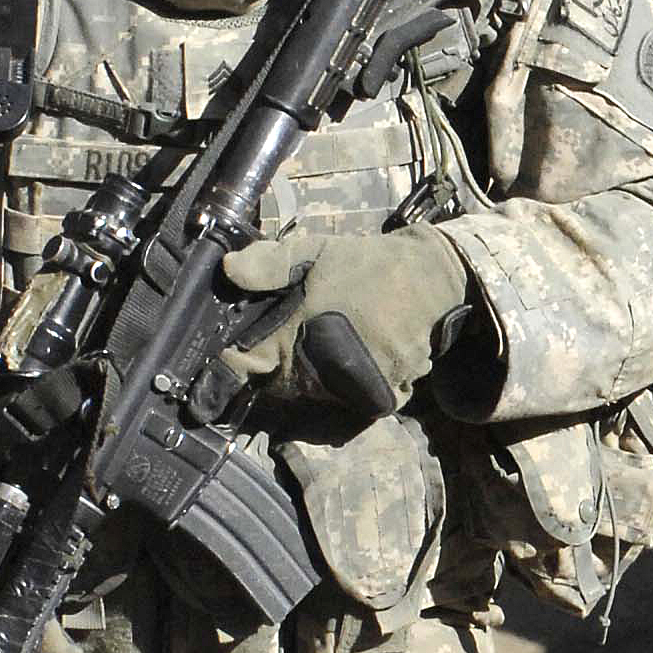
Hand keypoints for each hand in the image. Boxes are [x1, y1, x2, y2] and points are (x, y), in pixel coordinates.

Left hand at [219, 228, 472, 415]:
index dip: (228, 368)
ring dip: (307, 375)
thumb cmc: (368, 265)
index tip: (219, 369)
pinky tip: (350, 355)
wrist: (433, 280)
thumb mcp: (315, 251)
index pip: (249, 366)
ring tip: (321, 342)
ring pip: (312, 395)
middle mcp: (326, 368)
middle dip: (273, 368)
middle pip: (279, 386)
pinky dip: (341, 385)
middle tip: (285, 340)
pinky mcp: (382, 398)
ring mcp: (355, 387)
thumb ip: (270, 263)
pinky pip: (346, 401)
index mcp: (301, 333)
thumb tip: (228, 272)